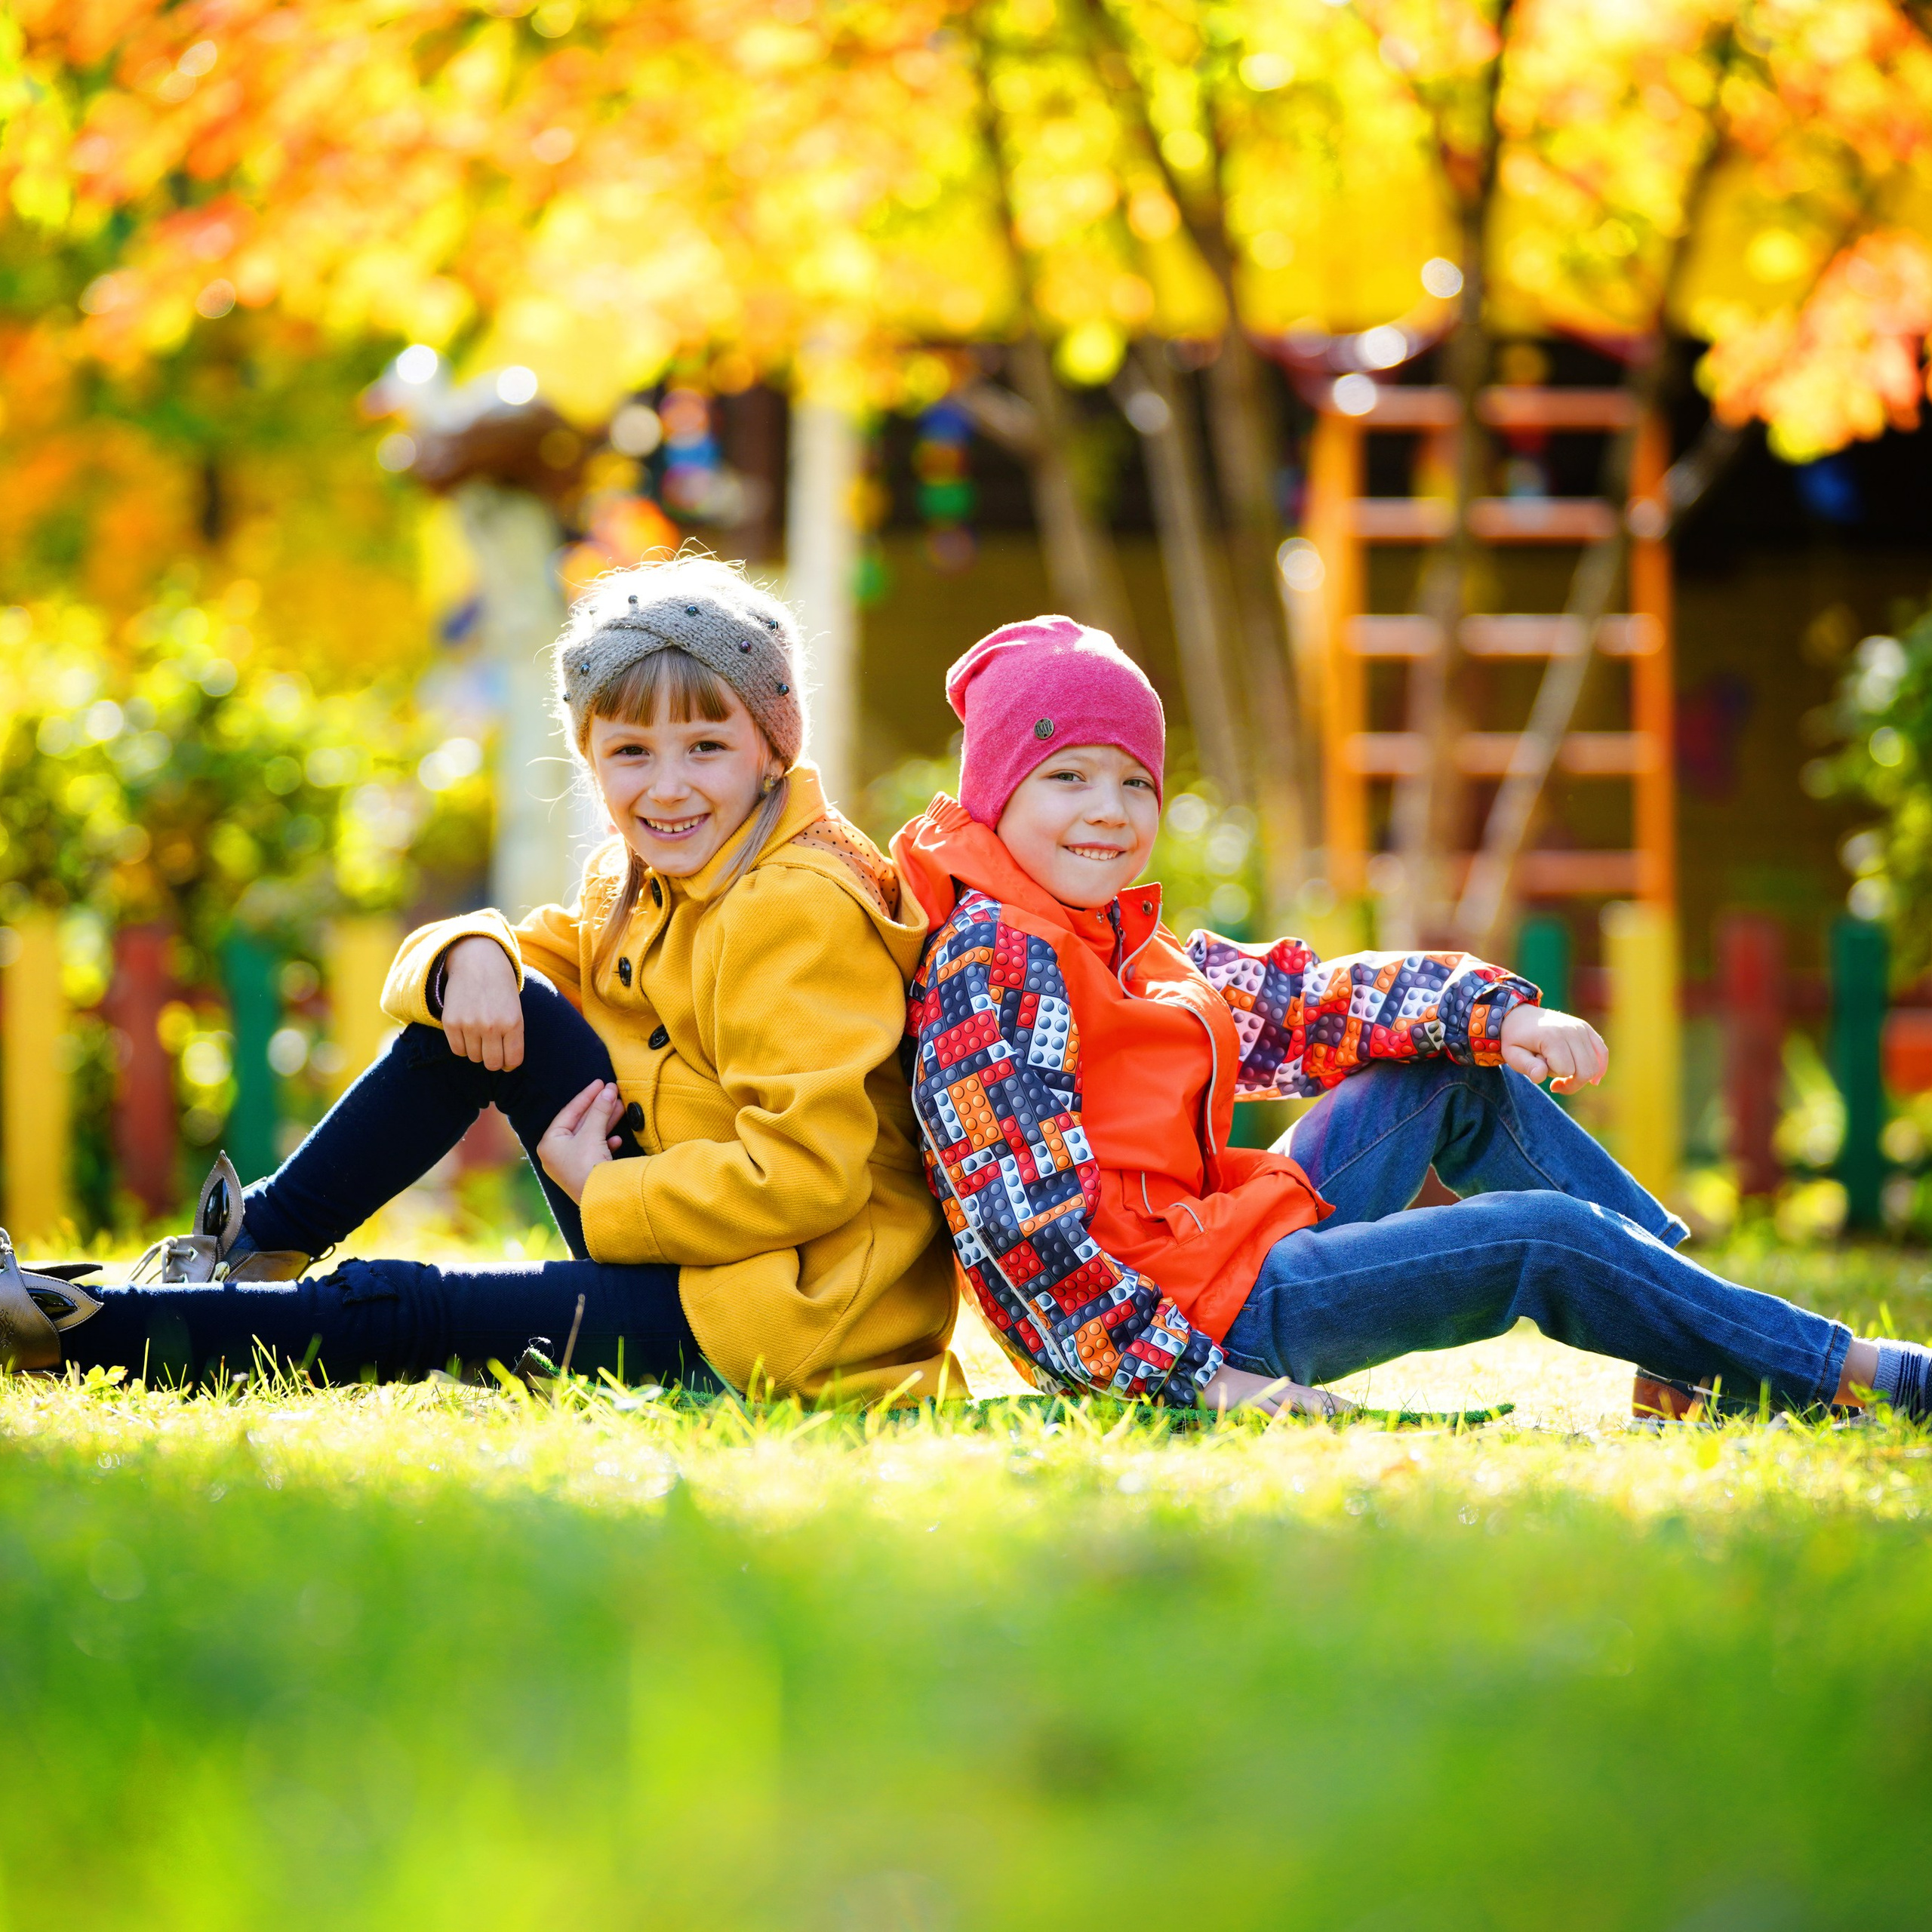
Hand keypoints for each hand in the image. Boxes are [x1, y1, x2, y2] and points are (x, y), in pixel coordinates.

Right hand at [442, 936, 524, 1070]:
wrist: (477, 961)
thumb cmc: (501, 989)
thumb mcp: (515, 1010)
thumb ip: (513, 1036)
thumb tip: (505, 1066)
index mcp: (513, 1023)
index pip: (512, 1061)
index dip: (509, 1064)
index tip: (507, 1059)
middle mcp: (492, 1026)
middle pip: (492, 1064)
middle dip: (493, 1060)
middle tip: (492, 1048)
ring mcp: (469, 1024)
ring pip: (474, 1057)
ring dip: (477, 1051)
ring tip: (479, 1032)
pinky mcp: (451, 1022)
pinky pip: (457, 1050)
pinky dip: (462, 1046)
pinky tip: (467, 1032)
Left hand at [538, 1079, 624, 1203]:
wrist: (599, 1200)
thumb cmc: (587, 1166)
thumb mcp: (592, 1133)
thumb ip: (600, 1110)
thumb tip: (609, 1090)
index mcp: (550, 1143)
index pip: (568, 1112)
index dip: (586, 1096)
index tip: (600, 1083)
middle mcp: (556, 1154)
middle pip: (579, 1124)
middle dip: (598, 1108)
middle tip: (612, 1092)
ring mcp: (570, 1165)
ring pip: (589, 1136)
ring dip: (605, 1122)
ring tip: (621, 1107)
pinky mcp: (584, 1173)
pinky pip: (594, 1151)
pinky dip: (605, 1143)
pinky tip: (616, 1138)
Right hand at [1199, 1363, 1352, 1418]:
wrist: (1210, 1378)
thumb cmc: (1237, 1392)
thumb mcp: (1263, 1400)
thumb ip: (1281, 1408)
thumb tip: (1297, 1418)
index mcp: (1284, 1389)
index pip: (1315, 1395)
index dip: (1335, 1401)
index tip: (1356, 1408)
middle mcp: (1279, 1389)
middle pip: (1311, 1395)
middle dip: (1333, 1403)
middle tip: (1355, 1411)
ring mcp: (1264, 1393)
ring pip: (1294, 1399)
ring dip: (1313, 1407)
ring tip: (1334, 1413)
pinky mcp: (1249, 1399)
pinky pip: (1266, 1408)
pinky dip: (1279, 1414)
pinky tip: (1290, 1419)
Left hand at [1499, 1004, 1606, 1093]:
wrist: (1519, 1016)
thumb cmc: (1516, 1039)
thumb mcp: (1512, 1054)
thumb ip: (1526, 1066)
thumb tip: (1540, 1076)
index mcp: (1552, 1037)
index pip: (1565, 1071)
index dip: (1552, 1076)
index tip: (1538, 1067)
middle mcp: (1571, 1030)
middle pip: (1585, 1070)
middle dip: (1571, 1083)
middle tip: (1555, 1084)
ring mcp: (1581, 1028)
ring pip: (1593, 1065)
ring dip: (1579, 1075)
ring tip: (1563, 1072)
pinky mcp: (1586, 1028)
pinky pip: (1602, 1052)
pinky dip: (1600, 1068)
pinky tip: (1593, 1081)